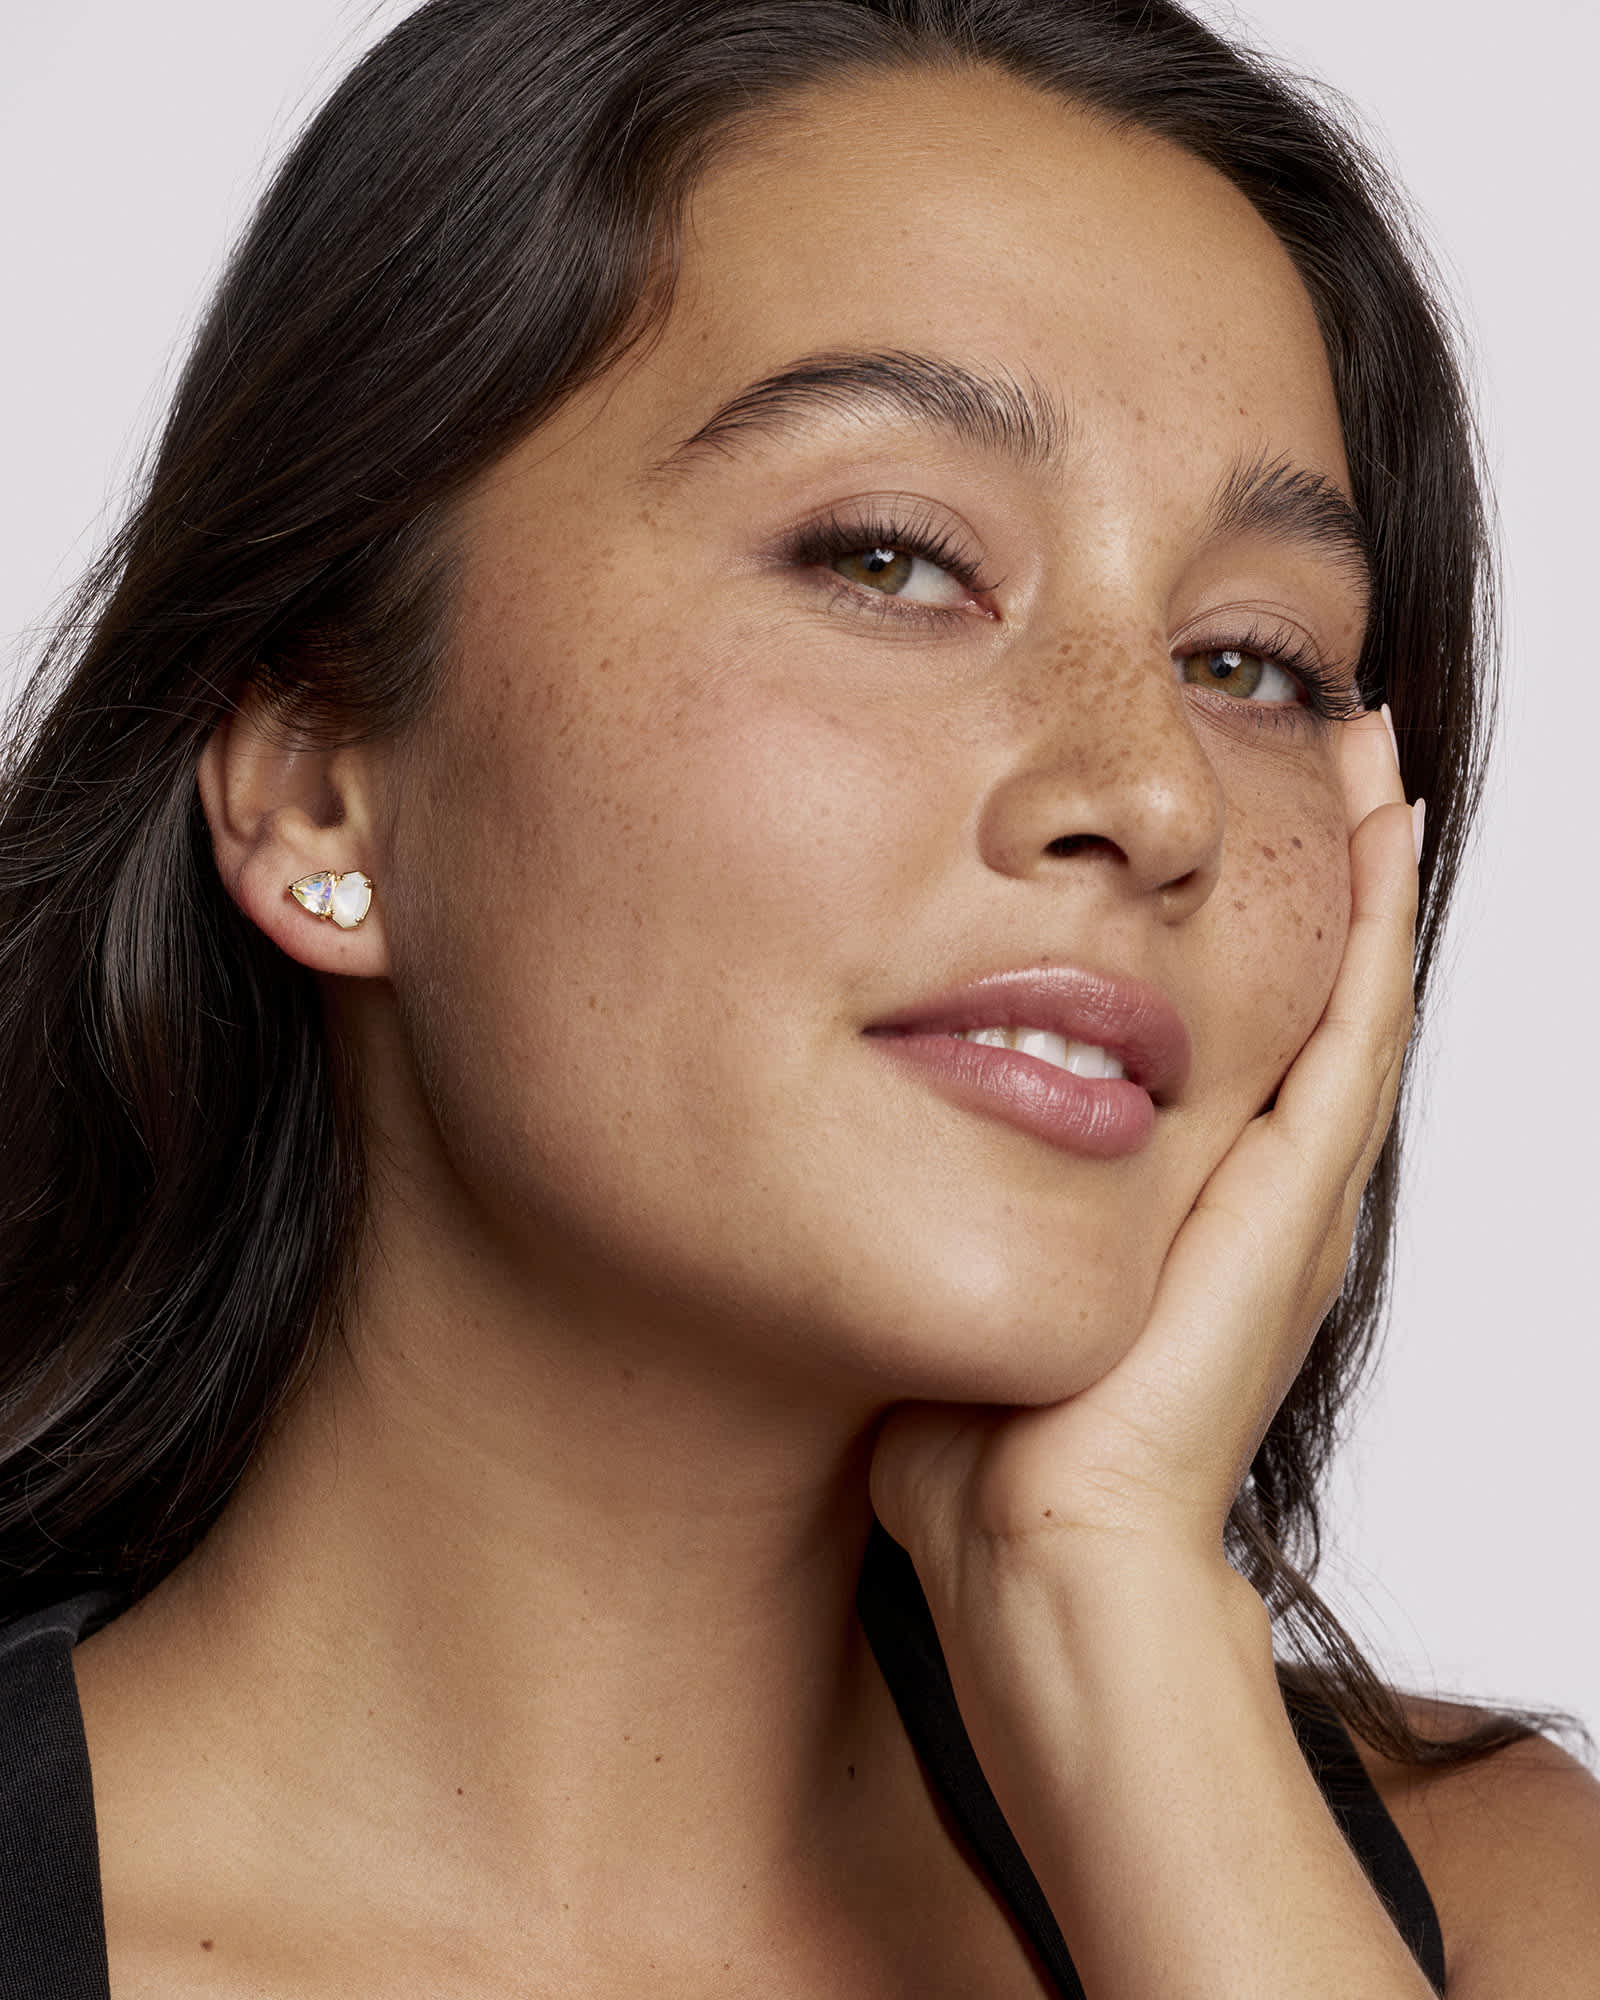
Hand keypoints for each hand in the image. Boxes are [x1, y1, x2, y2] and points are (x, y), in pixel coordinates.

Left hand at [870, 708, 1420, 1599]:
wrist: (1035, 1553)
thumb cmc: (978, 1446)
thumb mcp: (961, 1274)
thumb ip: (937, 1201)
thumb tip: (853, 1133)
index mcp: (1186, 1202)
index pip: (1234, 1029)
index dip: (1241, 921)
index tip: (1228, 815)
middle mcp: (1255, 1189)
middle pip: (1310, 991)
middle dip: (1325, 867)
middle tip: (1338, 741)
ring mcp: (1288, 1198)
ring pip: (1353, 995)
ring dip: (1368, 874)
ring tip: (1375, 755)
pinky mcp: (1295, 1206)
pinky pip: (1355, 1039)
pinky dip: (1378, 935)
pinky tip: (1383, 834)